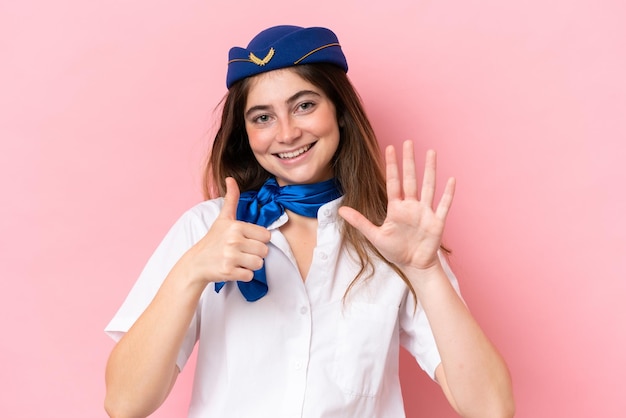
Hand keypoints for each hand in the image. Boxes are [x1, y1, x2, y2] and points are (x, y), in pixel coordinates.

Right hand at [178, 177, 270, 285]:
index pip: (266, 235)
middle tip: (242, 252)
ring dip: (251, 265)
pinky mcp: (229, 272)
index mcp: (236, 226)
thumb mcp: (223, 218)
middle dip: (255, 253)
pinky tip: (234, 269)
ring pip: (259, 264)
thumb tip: (231, 178)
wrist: (196, 262)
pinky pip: (250, 275)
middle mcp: (234, 240)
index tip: (247, 240)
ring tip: (239, 260)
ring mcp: (231, 257)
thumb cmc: (213, 240)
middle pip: (264, 251)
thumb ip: (231, 199)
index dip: (258, 239)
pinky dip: (244, 275)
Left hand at [338, 140, 454, 272]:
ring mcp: (425, 212)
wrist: (414, 265)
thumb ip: (359, 222)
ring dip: (430, 170)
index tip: (390, 147)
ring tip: (431, 152)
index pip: (393, 182)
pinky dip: (448, 193)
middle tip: (408, 141)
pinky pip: (444, 205)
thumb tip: (340, 210)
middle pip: (411, 179)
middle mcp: (411, 206)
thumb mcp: (375, 236)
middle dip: (409, 161)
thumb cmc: (395, 251)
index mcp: (396, 208)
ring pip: (428, 186)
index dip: (391, 165)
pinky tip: (451, 179)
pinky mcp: (437, 222)